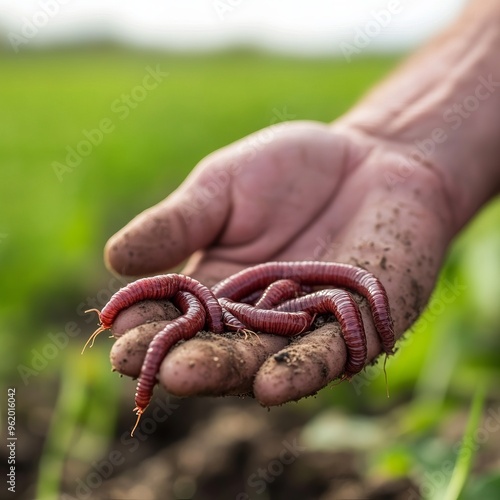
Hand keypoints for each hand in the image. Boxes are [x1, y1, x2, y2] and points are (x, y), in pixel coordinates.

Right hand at [104, 120, 454, 404]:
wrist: (373, 157)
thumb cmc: (290, 169)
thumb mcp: (224, 188)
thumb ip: (178, 224)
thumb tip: (116, 258)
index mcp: (218, 288)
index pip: (175, 318)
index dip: (147, 327)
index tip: (117, 335)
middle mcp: (257, 319)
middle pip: (217, 350)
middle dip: (185, 359)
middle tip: (149, 368)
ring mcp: (306, 329)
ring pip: (265, 361)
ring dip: (229, 372)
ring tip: (188, 377)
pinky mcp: (357, 329)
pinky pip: (328, 355)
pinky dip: (300, 371)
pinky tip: (269, 384)